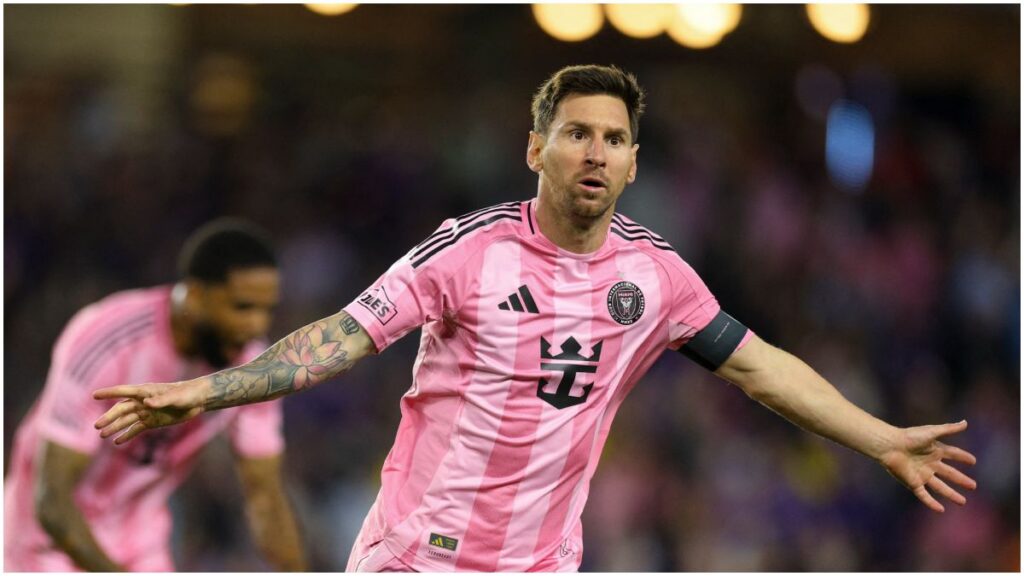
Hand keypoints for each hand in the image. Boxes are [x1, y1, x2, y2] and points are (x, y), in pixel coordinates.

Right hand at [93, 380, 207, 444]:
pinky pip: (137, 429)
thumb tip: (147, 403)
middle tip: (97, 427)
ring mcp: (147, 412)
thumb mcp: (176, 397)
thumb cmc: (187, 394)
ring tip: (102, 435)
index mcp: (146, 391)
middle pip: (122, 409)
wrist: (198, 400)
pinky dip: (127, 435)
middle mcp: (143, 401)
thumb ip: (161, 400)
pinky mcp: (153, 421)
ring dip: (115, 427)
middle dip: (109, 418)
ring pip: (127, 420)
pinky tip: (117, 442)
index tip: (94, 395)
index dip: (109, 393)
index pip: (123, 391)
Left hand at [878, 420, 976, 512]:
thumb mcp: (932, 432)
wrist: (890, 446)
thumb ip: (949, 429)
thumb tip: (965, 422)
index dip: (962, 457)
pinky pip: (924, 495)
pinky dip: (931, 503)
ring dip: (951, 494)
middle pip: (949, 473)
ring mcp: (922, 474)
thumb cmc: (909, 437)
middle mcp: (929, 463)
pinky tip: (941, 509)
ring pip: (940, 487)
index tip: (973, 461)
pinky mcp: (913, 482)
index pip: (952, 454)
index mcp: (934, 450)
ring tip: (963, 502)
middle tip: (973, 486)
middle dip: (961, 479)